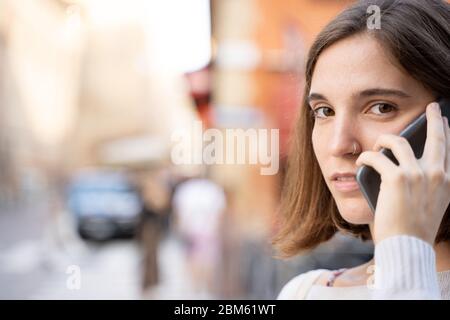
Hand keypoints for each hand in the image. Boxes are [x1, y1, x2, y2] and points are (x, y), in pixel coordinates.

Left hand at [355, 102, 449, 244]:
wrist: (407, 245)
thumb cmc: (413, 227)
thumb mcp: (431, 204)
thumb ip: (428, 184)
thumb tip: (413, 164)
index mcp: (448, 182)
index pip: (448, 149)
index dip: (446, 131)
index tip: (444, 120)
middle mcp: (437, 174)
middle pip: (438, 136)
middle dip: (435, 117)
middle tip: (432, 106)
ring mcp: (418, 174)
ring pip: (398, 142)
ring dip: (383, 140)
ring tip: (376, 146)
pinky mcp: (396, 178)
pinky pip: (376, 156)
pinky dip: (366, 157)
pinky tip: (361, 161)